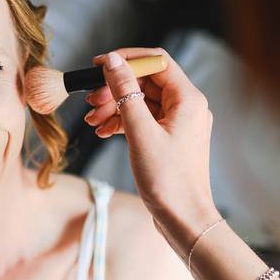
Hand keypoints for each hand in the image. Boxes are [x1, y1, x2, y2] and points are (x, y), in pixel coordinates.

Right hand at [86, 48, 222, 257]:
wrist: (184, 219)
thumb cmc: (168, 180)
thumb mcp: (140, 132)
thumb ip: (125, 93)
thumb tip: (112, 62)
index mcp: (188, 99)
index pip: (156, 61)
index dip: (125, 60)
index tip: (98, 66)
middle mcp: (188, 106)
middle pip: (146, 82)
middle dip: (116, 89)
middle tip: (90, 101)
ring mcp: (180, 123)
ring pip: (142, 102)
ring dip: (115, 107)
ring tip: (92, 121)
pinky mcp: (171, 139)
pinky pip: (144, 120)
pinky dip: (123, 122)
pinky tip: (104, 131)